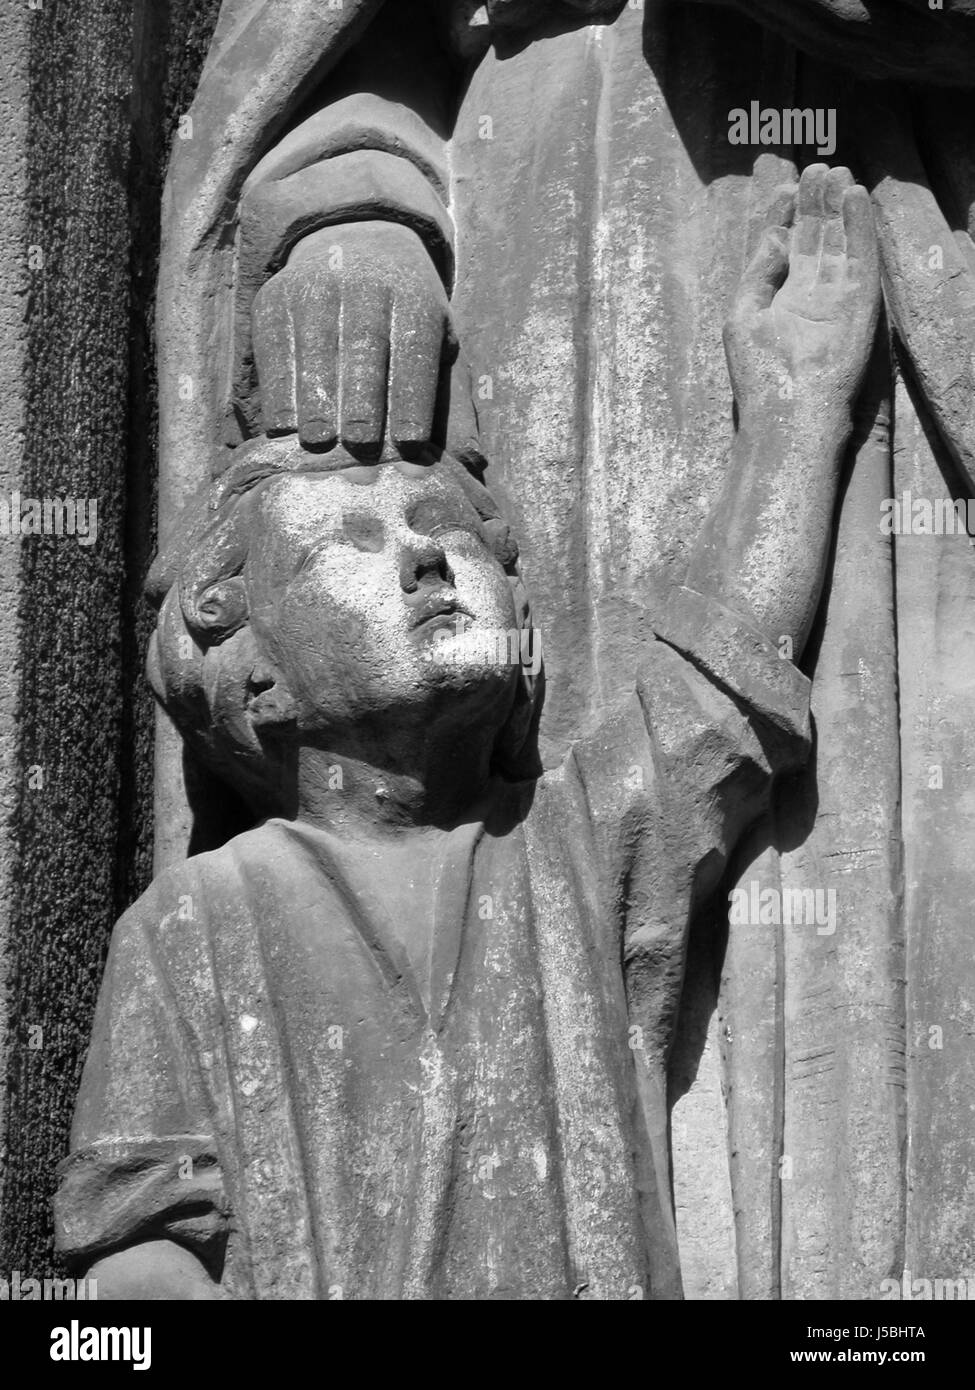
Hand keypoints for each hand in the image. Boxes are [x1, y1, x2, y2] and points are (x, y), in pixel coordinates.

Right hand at [251, 221, 453, 453]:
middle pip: (363, 348)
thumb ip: (452, 406)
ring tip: (316, 443)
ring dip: (313, 400)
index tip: (409, 441)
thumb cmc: (404, 323)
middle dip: (362, 399)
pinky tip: (283, 426)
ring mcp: (316, 287)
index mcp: (414, 299)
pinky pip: (274, 348)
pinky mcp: (274, 299)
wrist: (353, 249)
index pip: (415, 351)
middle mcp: (366, 285)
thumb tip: (473, 462)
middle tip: (359, 445)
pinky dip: (278, 389)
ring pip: (315, 349)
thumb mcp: (438, 352)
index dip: (412, 397)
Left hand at [724, 164, 880, 422]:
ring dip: (839, 206)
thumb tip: (771, 234)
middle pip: (816, 236)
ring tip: (835, 171)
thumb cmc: (759, 374)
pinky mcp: (861, 304)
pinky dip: (860, 227)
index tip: (785, 184)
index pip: (788, 244)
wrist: (789, 414)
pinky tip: (855, 197)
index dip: (786, 214)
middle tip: (816, 167)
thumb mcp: (744, 314)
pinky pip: (863, 257)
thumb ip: (758, 272)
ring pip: (841, 240)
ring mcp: (837, 297)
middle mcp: (811, 293)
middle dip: (815, 202)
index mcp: (781, 297)